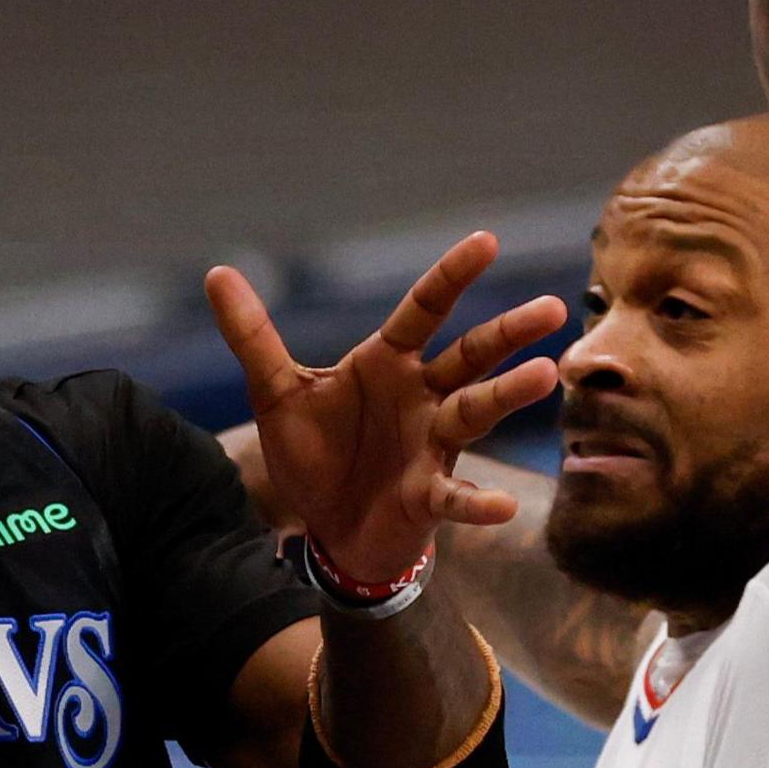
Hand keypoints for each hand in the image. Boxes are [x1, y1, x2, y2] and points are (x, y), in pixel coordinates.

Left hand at [205, 232, 564, 584]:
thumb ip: (252, 335)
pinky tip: (504, 508)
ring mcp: (432, 446)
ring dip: (509, 395)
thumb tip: (216, 271)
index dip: (453, 275)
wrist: (325, 527)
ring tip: (546, 375)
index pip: (424, 309)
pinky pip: (457, 496)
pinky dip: (479, 502)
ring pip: (476, 412)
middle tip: (551, 308)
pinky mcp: (428, 496)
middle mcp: (422, 396)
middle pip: (471, 355)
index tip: (486, 240)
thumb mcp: (275, 391)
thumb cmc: (314, 453)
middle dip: (508, 331)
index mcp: (387, 363)